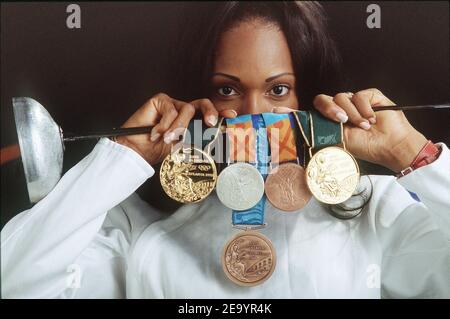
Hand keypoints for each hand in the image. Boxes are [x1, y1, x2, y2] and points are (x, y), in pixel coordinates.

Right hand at [115, 93, 236, 165]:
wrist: (137, 151)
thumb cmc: (158, 150)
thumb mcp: (183, 146)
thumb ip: (197, 139)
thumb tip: (216, 139)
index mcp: (191, 120)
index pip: (208, 114)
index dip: (221, 113)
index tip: (232, 116)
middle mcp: (183, 110)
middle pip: (202, 103)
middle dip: (210, 112)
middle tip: (210, 123)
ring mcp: (172, 104)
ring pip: (186, 110)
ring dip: (178, 127)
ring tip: (168, 139)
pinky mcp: (160, 100)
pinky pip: (170, 110)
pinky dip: (164, 125)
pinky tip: (155, 133)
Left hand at [275, 88, 427, 171]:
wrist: (389, 145)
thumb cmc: (366, 147)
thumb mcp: (338, 142)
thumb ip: (320, 136)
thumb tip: (298, 138)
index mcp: (329, 122)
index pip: (308, 113)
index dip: (292, 112)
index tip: (275, 111)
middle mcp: (339, 110)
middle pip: (322, 100)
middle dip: (330, 109)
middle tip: (341, 121)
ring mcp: (353, 102)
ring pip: (341, 97)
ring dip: (352, 113)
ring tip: (363, 126)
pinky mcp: (368, 95)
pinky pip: (359, 95)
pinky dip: (365, 108)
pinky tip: (372, 119)